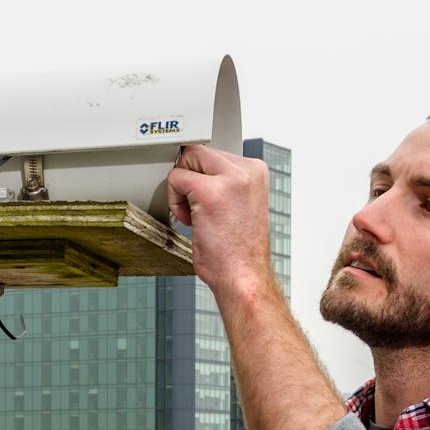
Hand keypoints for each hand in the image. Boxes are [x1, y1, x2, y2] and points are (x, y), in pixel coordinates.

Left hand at [165, 143, 275, 297]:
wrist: (243, 277)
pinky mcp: (209, 192)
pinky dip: (174, 201)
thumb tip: (199, 171)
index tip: (207, 202)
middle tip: (197, 208)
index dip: (203, 177)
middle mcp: (247, 170)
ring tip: (197, 215)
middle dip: (190, 178)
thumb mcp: (240, 204)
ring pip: (186, 161)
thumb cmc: (238, 251)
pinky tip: (190, 220)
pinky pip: (175, 178)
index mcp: (256, 172)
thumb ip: (225, 183)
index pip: (213, 153)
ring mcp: (230, 179)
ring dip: (182, 189)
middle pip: (198, 152)